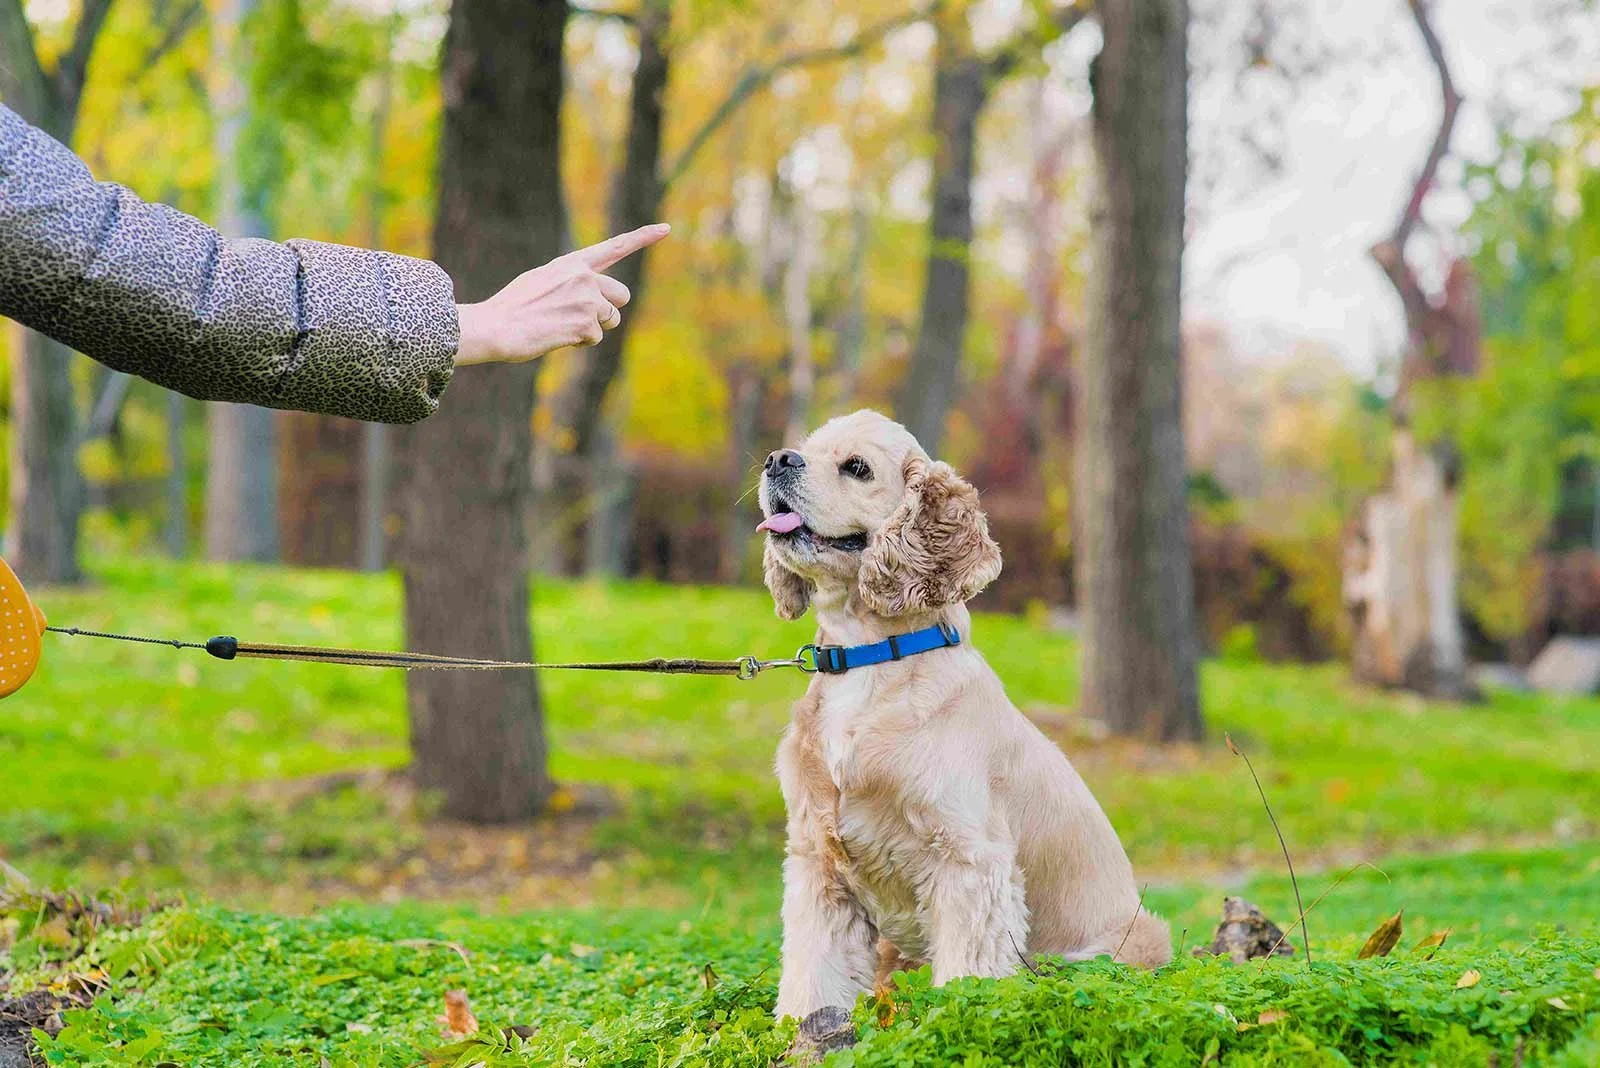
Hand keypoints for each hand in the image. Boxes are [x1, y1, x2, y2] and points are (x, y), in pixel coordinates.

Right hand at [454, 223, 669, 365]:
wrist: (497, 326)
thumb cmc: (514, 307)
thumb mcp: (542, 281)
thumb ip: (571, 282)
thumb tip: (594, 300)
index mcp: (572, 263)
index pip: (615, 246)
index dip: (643, 237)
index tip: (666, 229)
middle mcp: (584, 277)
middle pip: (622, 295)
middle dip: (609, 310)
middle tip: (583, 317)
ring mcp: (587, 299)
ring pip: (611, 319)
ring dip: (593, 328)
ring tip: (562, 325)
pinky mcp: (586, 323)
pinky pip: (595, 338)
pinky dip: (579, 341)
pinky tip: (557, 335)